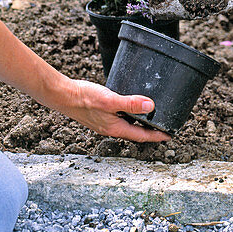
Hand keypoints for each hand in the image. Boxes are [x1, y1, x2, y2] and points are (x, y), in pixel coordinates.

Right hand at [55, 80, 171, 142]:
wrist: (62, 95)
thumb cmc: (84, 98)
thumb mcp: (110, 99)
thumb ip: (130, 103)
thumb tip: (150, 105)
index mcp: (115, 128)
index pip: (141, 135)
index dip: (156, 136)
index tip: (169, 136)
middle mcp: (110, 128)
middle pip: (135, 132)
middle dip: (150, 131)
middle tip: (163, 127)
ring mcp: (104, 123)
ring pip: (127, 125)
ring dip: (139, 123)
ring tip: (150, 118)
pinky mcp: (99, 115)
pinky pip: (119, 118)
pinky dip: (129, 115)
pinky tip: (129, 106)